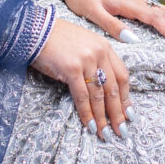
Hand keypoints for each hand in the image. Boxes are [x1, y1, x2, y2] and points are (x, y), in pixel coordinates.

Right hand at [29, 18, 130, 137]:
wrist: (35, 30)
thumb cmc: (56, 39)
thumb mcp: (83, 45)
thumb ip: (95, 62)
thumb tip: (102, 90)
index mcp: (105, 47)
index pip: (122, 76)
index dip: (126, 98)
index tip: (128, 114)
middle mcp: (99, 53)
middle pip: (113, 88)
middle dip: (118, 113)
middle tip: (122, 131)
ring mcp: (86, 60)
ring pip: (99, 95)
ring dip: (103, 117)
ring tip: (106, 133)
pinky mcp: (72, 69)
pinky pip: (82, 97)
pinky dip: (87, 114)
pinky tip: (91, 126)